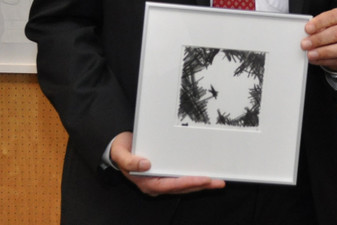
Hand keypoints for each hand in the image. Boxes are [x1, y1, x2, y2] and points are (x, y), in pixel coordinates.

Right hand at [109, 131, 225, 195]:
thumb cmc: (121, 150)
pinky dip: (194, 178)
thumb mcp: (120, 153)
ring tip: (217, 181)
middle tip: (217, 182)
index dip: (187, 183)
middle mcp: (155, 184)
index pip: (170, 185)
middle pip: (181, 188)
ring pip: (184, 185)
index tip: (203, 179)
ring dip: (200, 184)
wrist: (119, 148)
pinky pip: (181, 179)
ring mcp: (161, 180)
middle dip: (200, 186)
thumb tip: (145, 165)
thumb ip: (129, 161)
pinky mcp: (165, 174)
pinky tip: (206, 176)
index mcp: (146, 182)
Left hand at [302, 8, 336, 72]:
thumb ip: (316, 28)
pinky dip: (324, 60)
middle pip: (336, 33)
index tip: (307, 29)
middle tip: (305, 44)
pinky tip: (315, 60)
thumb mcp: (324, 25)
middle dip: (318, 39)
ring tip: (310, 54)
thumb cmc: (331, 32)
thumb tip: (305, 35)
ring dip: (322, 52)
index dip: (319, 22)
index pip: (332, 16)